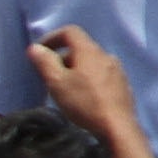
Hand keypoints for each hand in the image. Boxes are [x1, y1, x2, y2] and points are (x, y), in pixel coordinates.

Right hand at [24, 27, 146, 151]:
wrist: (116, 125)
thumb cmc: (84, 102)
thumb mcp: (57, 83)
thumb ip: (46, 63)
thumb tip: (35, 47)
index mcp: (90, 51)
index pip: (71, 32)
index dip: (52, 37)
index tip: (39, 51)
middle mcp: (106, 55)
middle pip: (80, 48)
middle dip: (61, 58)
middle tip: (48, 76)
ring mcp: (116, 69)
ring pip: (90, 62)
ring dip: (74, 69)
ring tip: (62, 88)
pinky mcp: (121, 83)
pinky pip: (99, 74)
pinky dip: (86, 78)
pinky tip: (81, 95)